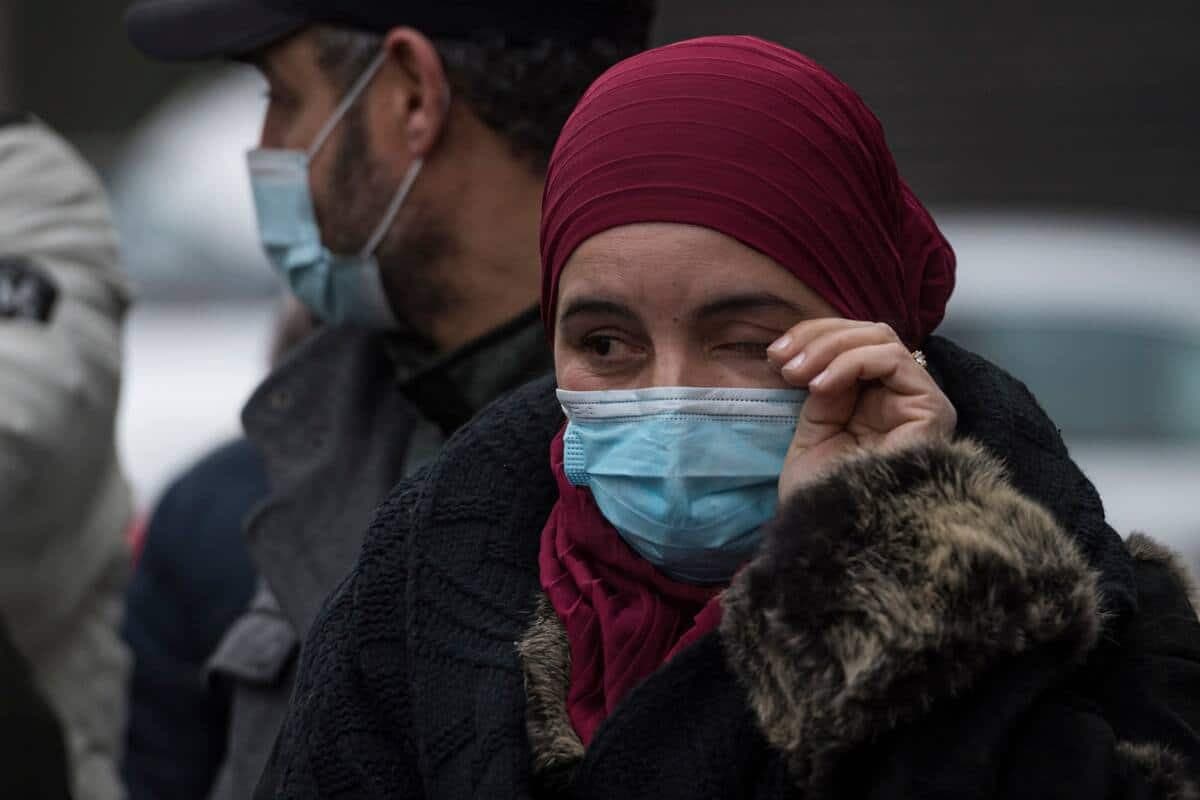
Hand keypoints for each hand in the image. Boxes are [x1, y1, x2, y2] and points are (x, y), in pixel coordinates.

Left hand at [767, 319, 956, 500]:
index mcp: (877, 400)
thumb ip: (823, 388)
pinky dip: (850, 362)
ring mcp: (921, 401)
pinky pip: (893, 360)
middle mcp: (903, 397)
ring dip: (830, 348)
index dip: (813, 337)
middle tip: (782, 361)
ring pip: (881, 339)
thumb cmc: (823, 494)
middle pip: (869, 333)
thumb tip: (816, 355)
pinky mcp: (933, 409)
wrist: (835, 538)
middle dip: (818, 337)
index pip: (853, 343)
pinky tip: (821, 385)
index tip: (774, 355)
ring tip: (797, 375)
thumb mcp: (814, 429)